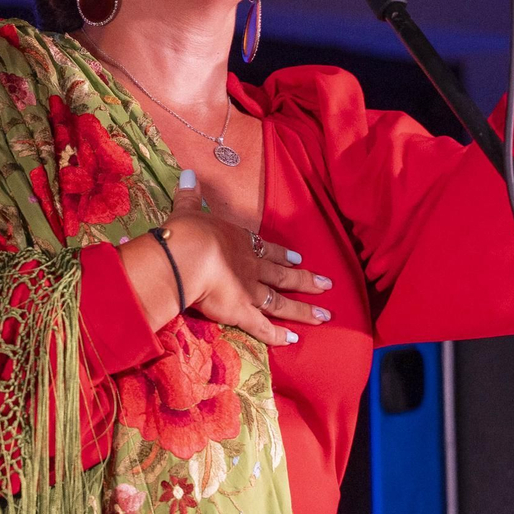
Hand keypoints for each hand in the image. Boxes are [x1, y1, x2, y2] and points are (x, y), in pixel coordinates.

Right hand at [164, 172, 332, 346]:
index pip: (266, 248)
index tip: (298, 258)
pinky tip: (293, 340)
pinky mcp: (242, 312)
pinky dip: (278, 335)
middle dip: (306, 280)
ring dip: (304, 310)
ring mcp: (249, 290)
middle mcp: (251, 265)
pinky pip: (263, 326)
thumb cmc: (186, 233)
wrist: (187, 257)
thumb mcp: (186, 210)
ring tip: (324, 316)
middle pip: (283, 275)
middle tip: (327, 285)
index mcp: (239, 240)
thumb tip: (188, 173)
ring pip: (281, 302)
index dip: (283, 254)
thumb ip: (189, 195)